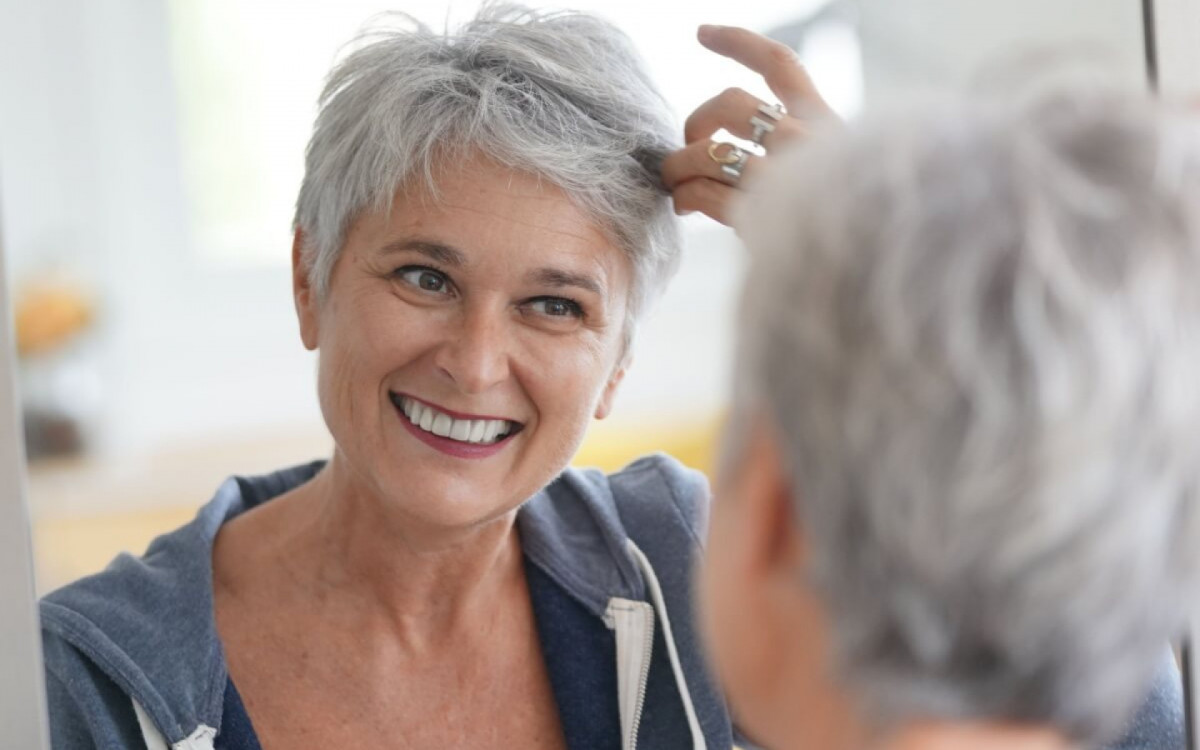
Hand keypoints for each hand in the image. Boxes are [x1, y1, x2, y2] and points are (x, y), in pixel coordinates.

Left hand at [662, 25, 834, 225]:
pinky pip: (703, 192)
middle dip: (697, 121)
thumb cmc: (845, 237)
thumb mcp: (834, 178)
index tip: (702, 34)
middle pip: (731, 102)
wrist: (864, 284)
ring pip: (708, 150)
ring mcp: (786, 177)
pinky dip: (685, 197)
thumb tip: (730, 148)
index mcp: (830, 126)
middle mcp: (810, 142)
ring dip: (679, 166)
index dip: (738, 43)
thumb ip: (796, 154)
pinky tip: (685, 207)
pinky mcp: (761, 215)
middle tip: (689, 149)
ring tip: (674, 183)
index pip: (781, 65)